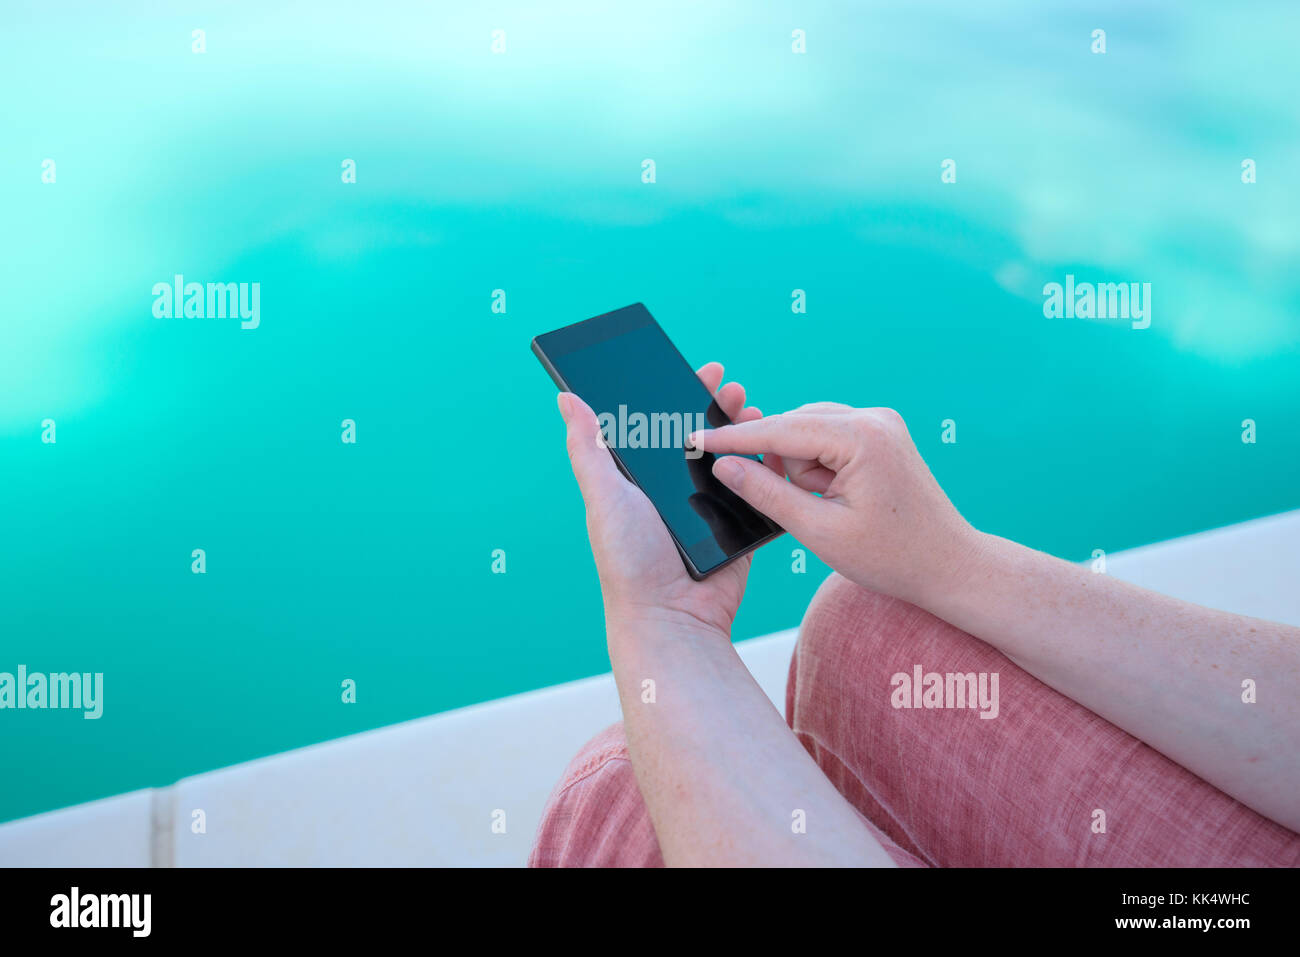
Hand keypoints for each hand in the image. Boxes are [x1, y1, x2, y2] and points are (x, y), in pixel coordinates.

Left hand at [556, 363, 775, 637]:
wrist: (672, 617)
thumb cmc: (629, 560)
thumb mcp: (604, 496)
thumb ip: (587, 448)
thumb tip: (565, 397)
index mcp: (640, 479)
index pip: (661, 424)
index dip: (681, 394)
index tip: (702, 370)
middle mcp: (673, 489)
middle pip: (702, 436)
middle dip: (720, 407)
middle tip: (735, 387)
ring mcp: (708, 507)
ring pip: (732, 459)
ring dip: (748, 432)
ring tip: (758, 411)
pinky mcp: (736, 527)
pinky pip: (756, 492)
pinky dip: (766, 469)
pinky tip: (776, 450)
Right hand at [690, 404, 981, 607]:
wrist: (949, 566)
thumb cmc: (891, 556)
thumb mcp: (819, 531)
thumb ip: (766, 494)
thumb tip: (724, 466)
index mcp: (862, 437)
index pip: (780, 430)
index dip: (734, 439)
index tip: (696, 440)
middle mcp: (873, 418)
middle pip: (793, 428)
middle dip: (782, 466)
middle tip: (804, 507)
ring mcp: (880, 423)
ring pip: (807, 434)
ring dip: (801, 470)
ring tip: (828, 508)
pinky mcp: (880, 434)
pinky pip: (827, 440)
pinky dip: (817, 468)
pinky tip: (831, 498)